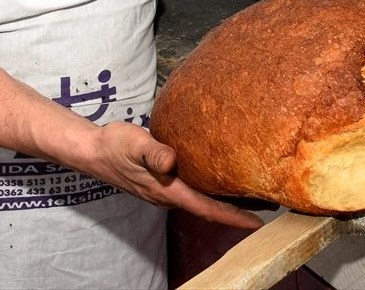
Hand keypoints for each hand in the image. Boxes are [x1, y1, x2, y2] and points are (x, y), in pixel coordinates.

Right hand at [82, 121, 262, 229]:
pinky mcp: (164, 183)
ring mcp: (166, 192)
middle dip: (240, 209)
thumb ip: (154, 153)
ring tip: (256, 193)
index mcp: (168, 191)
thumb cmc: (116, 146)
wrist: (94, 151)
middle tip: (270, 203)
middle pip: (211, 209)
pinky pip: (195, 192)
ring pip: (204, 201)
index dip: (233, 217)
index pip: (207, 209)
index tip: (259, 221)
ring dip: (229, 201)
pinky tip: (224, 179)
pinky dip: (214, 190)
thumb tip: (171, 161)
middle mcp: (170, 196)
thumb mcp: (135, 144)